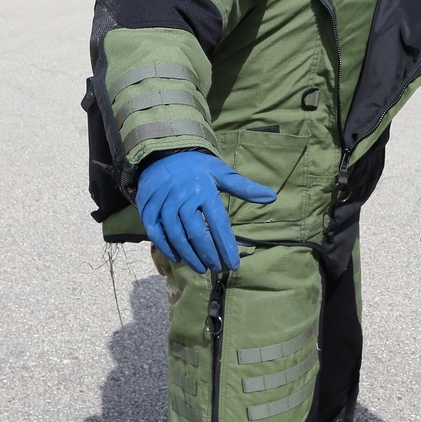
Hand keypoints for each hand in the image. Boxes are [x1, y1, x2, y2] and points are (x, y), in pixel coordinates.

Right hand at [135, 151, 275, 273]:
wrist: (162, 153)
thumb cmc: (196, 167)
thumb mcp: (221, 172)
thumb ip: (245, 188)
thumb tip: (272, 197)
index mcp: (204, 190)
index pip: (218, 224)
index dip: (226, 246)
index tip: (233, 264)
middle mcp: (183, 198)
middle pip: (196, 233)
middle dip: (209, 255)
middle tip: (217, 268)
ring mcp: (163, 204)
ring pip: (176, 236)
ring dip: (189, 256)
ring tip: (201, 268)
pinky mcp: (148, 208)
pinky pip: (156, 233)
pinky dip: (166, 248)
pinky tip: (178, 258)